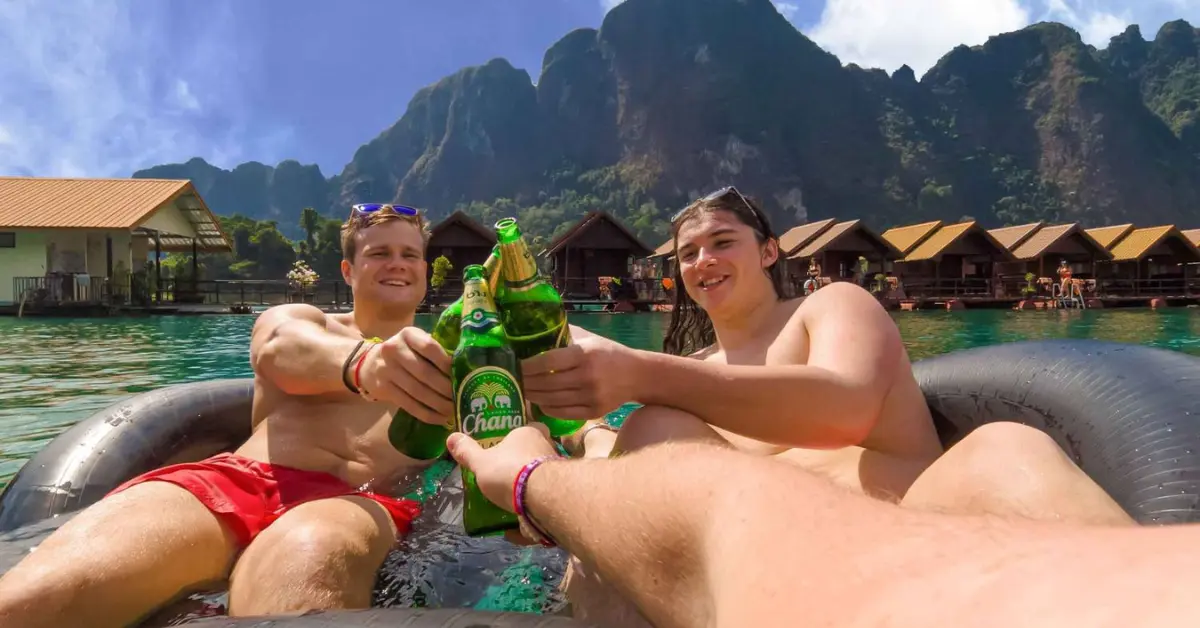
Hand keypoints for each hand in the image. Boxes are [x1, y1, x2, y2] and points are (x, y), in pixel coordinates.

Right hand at [359, 327, 452, 424]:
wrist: (370, 364)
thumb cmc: (405, 353)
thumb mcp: (416, 343)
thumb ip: (435, 351)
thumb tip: (465, 370)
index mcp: (408, 334)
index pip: (429, 347)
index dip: (446, 362)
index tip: (461, 374)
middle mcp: (394, 349)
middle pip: (424, 372)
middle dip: (445, 388)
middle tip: (461, 397)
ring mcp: (387, 370)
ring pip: (417, 391)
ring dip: (438, 404)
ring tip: (454, 410)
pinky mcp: (383, 389)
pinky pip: (409, 404)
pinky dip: (427, 413)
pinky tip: (440, 418)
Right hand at [446, 423, 558, 512]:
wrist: (540, 498)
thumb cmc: (508, 471)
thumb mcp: (480, 462)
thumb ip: (467, 452)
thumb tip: (451, 437)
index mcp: (531, 433)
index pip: (531, 427)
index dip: (520, 437)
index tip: (508, 448)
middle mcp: (548, 448)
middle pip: (535, 454)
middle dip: (522, 466)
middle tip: (505, 479)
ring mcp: (557, 472)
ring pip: (542, 478)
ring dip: (528, 490)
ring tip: (508, 504)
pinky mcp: (560, 494)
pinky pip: (544, 501)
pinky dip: (531, 512)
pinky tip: (516, 525)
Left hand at [521, 328, 639, 419]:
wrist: (638, 375)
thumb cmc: (609, 353)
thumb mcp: (590, 338)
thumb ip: (565, 334)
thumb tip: (537, 327)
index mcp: (584, 354)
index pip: (547, 362)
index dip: (527, 366)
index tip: (515, 365)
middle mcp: (587, 376)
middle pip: (546, 383)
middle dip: (526, 382)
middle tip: (513, 379)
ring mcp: (591, 396)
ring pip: (552, 400)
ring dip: (533, 396)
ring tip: (523, 390)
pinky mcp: (594, 412)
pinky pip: (563, 413)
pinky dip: (547, 408)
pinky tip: (539, 402)